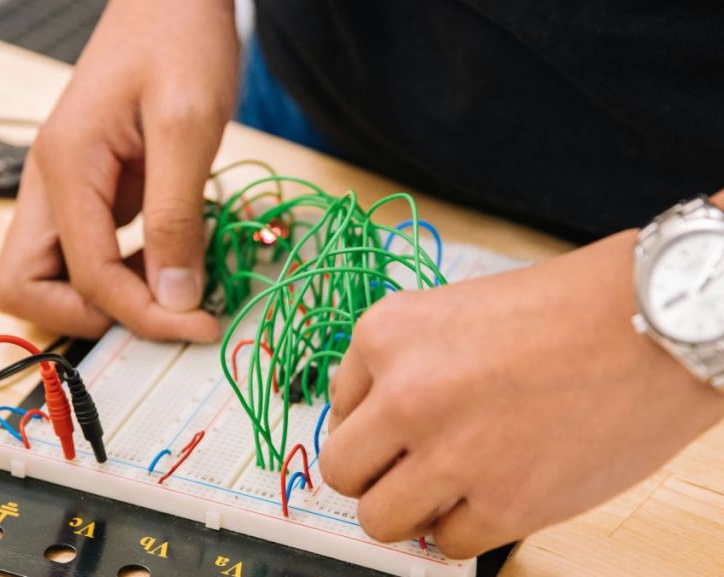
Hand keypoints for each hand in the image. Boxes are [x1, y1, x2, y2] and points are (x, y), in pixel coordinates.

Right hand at [0, 0, 237, 340]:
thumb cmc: (177, 39)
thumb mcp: (188, 126)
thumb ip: (176, 217)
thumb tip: (174, 299)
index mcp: (64, 166)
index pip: (85, 277)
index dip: (141, 314)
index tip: (197, 325)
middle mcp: (49, 183)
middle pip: (24, 288)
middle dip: (90, 315)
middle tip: (160, 311)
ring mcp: (63, 188)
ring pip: (49, 277)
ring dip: (105, 298)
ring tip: (174, 287)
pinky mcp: (88, 190)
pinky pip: (84, 254)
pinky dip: (120, 273)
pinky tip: (169, 259)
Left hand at [319, 230, 723, 558]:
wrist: (653, 324)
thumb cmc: (565, 310)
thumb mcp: (452, 312)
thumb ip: (402, 365)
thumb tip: (373, 426)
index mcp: (385, 335)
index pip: (338, 408)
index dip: (373, 422)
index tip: (403, 427)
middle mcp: (404, 395)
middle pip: (342, 471)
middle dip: (374, 475)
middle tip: (411, 468)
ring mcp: (450, 454)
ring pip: (380, 520)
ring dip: (410, 511)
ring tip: (449, 488)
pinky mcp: (503, 505)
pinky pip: (447, 544)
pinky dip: (464, 529)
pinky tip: (493, 496)